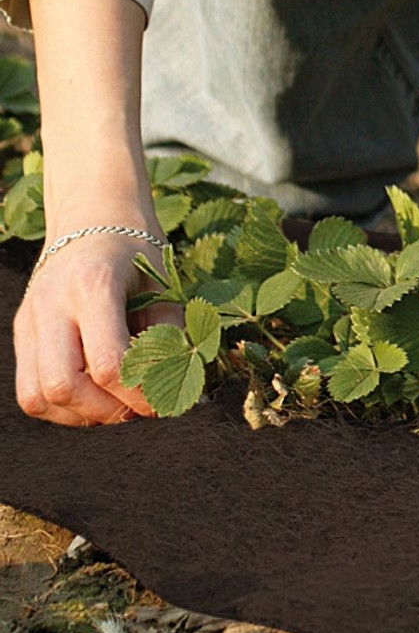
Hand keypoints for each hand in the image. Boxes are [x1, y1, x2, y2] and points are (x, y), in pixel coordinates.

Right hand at [14, 233, 175, 425]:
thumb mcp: (166, 289)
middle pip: (62, 387)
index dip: (139, 395)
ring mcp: (30, 321)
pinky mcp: (22, 334)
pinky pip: (30, 392)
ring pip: (37, 397)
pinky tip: (93, 397)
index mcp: (92, 287)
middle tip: (137, 407)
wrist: (91, 218)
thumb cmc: (137, 255)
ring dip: (81, 414)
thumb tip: (183, 397)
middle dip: (106, 411)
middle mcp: (51, 304)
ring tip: (115, 403)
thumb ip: (172, 340)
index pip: (106, 365)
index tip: (162, 401)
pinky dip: (62, 408)